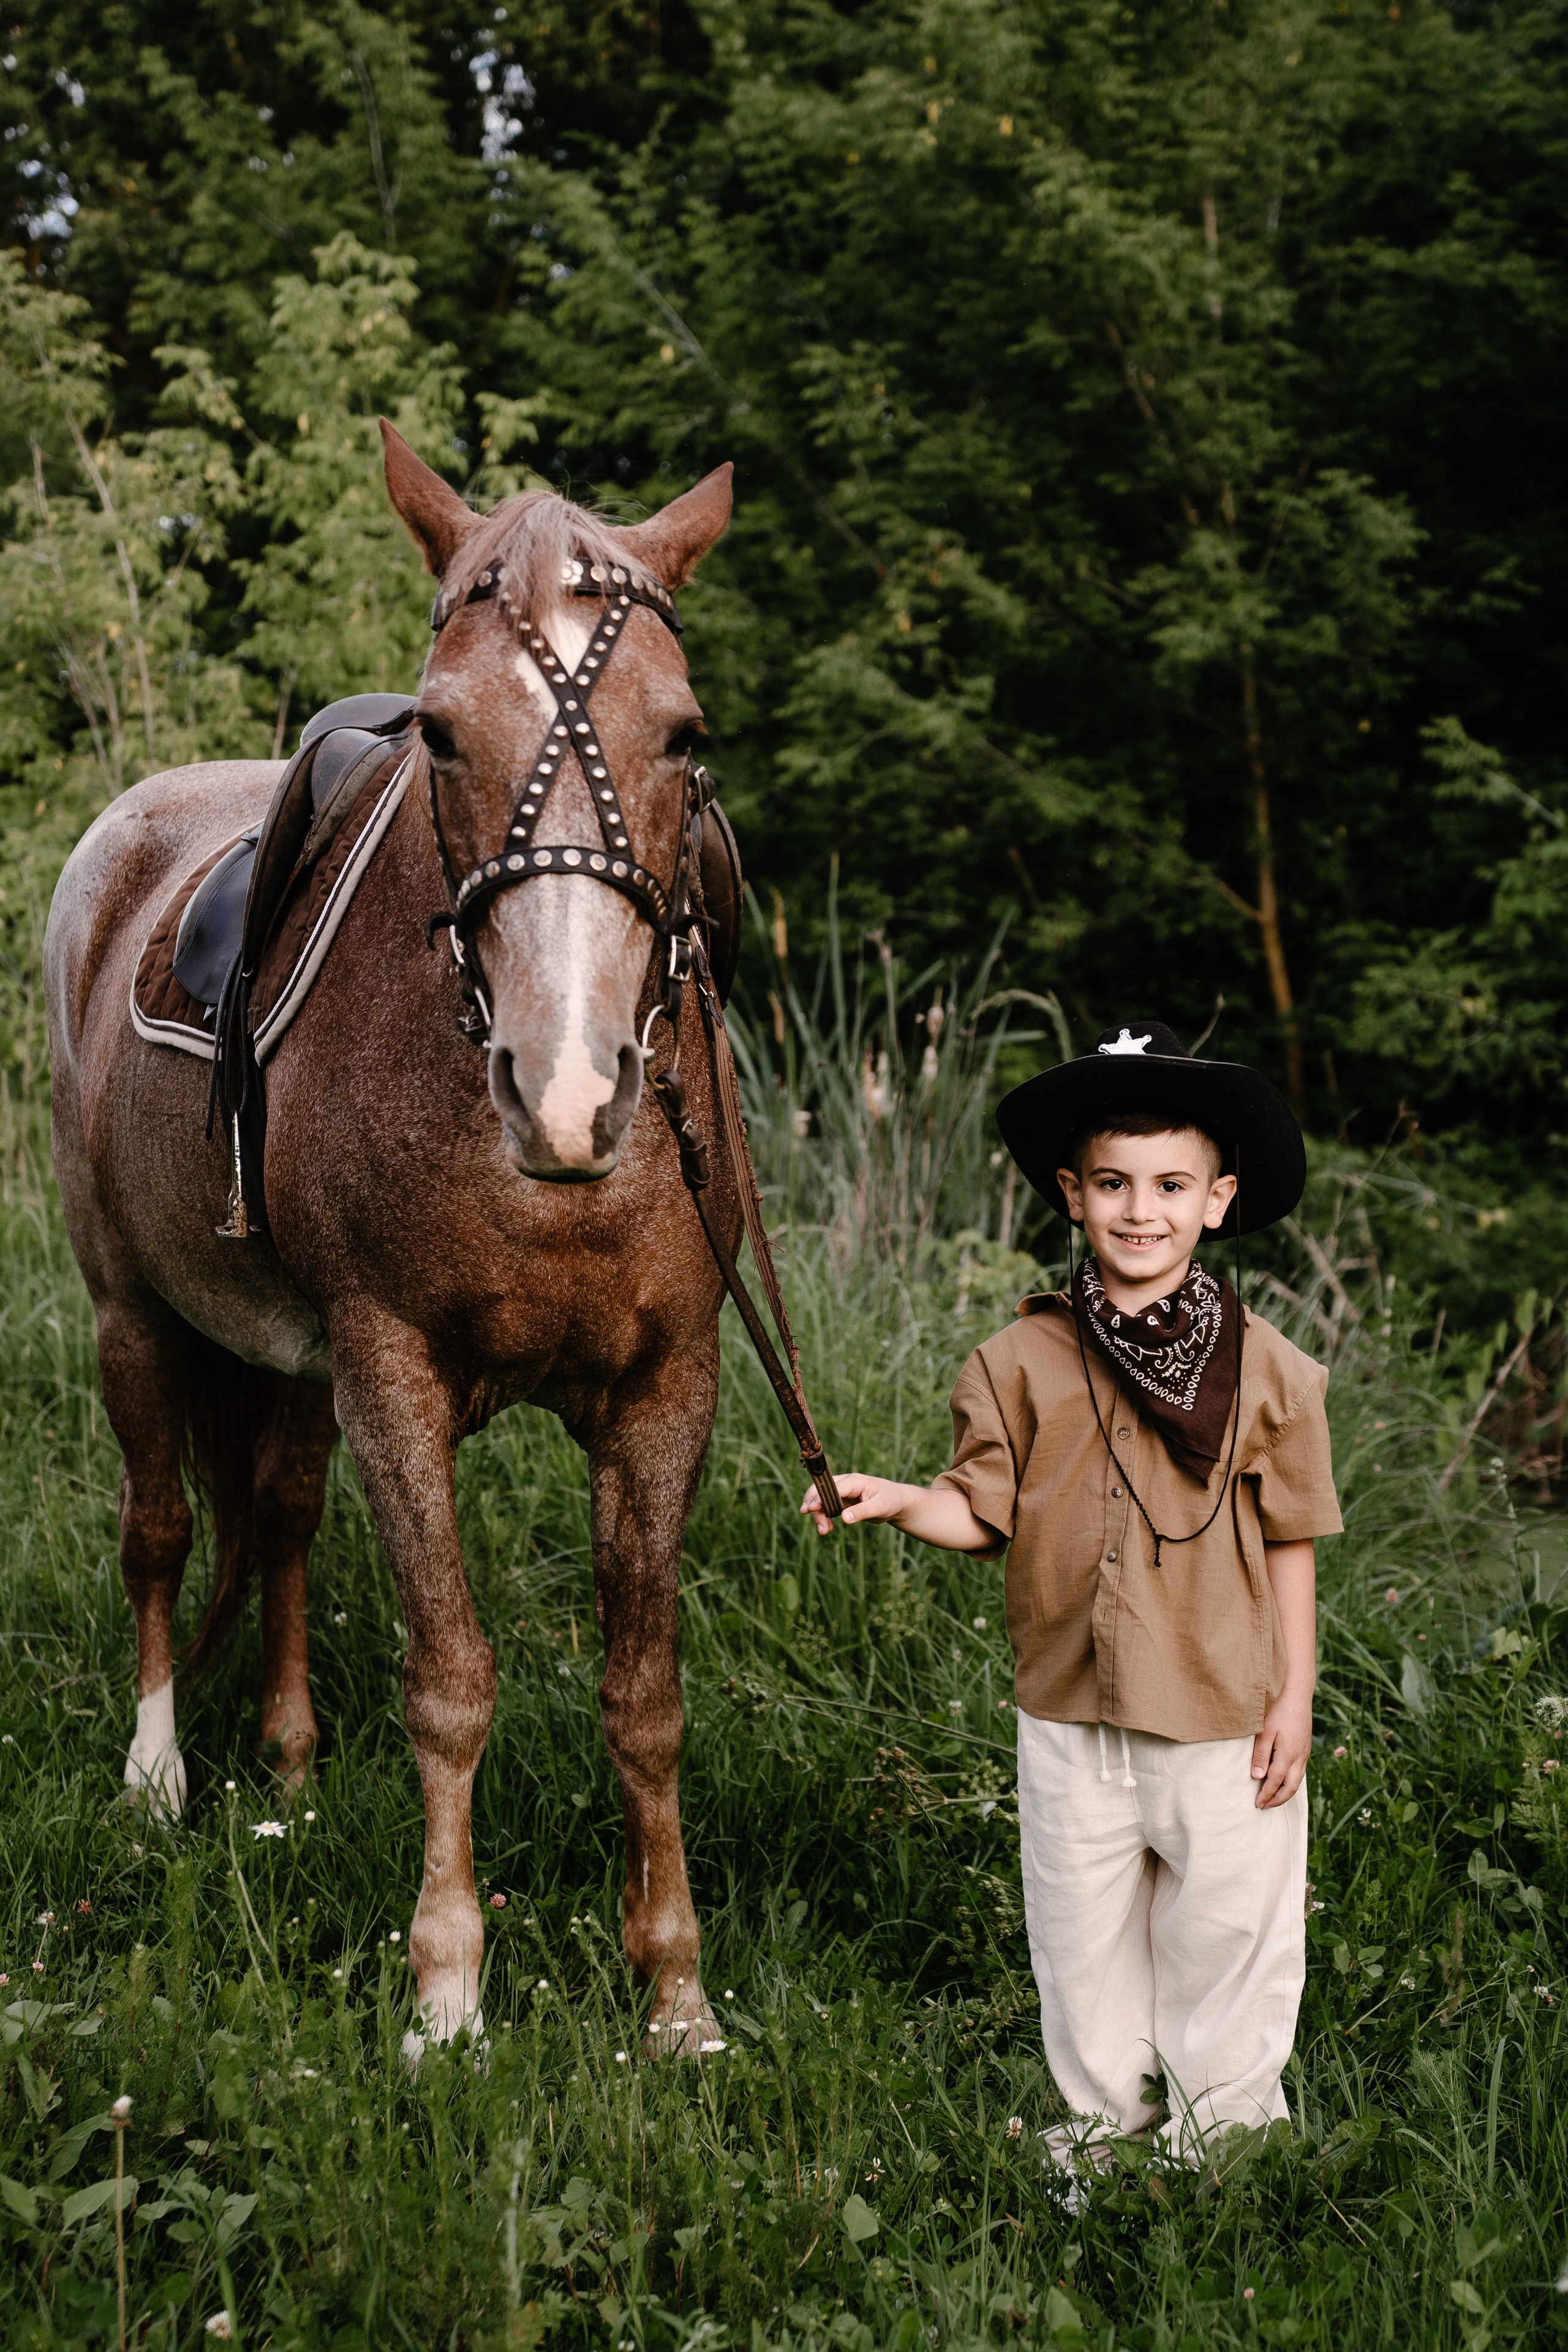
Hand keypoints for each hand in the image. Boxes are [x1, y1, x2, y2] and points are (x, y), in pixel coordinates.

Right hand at [800, 1471, 910, 1538]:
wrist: (897, 1502)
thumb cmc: (891, 1501)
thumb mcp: (879, 1507)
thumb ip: (862, 1512)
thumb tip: (844, 1518)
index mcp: (855, 1481)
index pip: (833, 1488)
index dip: (820, 1497)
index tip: (811, 1509)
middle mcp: (846, 1484)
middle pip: (822, 1491)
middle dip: (814, 1504)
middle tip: (812, 1520)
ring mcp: (843, 1492)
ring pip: (823, 1501)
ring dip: (819, 1515)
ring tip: (823, 1531)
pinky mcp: (843, 1501)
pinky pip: (828, 1508)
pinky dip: (825, 1517)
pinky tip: (827, 1528)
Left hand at [1251, 1689, 1311, 1808]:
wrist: (1297, 1692)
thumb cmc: (1277, 1709)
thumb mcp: (1264, 1731)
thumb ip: (1261, 1754)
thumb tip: (1257, 1777)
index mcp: (1288, 1754)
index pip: (1275, 1782)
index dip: (1266, 1795)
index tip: (1257, 1804)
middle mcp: (1300, 1756)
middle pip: (1291, 1787)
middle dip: (1278, 1800)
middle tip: (1264, 1806)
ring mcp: (1305, 1752)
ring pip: (1298, 1780)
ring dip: (1285, 1792)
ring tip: (1273, 1798)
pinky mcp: (1305, 1747)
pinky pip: (1300, 1771)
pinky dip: (1291, 1782)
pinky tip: (1283, 1780)